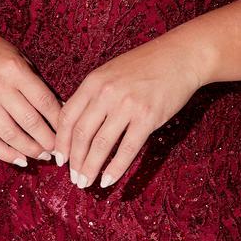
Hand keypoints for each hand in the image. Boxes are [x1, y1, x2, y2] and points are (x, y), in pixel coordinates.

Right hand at [0, 27, 61, 165]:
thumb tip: (59, 109)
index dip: (59, 120)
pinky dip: (6, 153)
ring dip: (30, 149)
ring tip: (44, 155)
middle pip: (30, 121)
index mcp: (14, 69)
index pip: (44, 100)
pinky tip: (20, 159)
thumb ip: (35, 82)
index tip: (69, 131)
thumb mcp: (18, 57)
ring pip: (11, 134)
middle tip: (60, 150)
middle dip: (48, 140)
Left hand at [54, 33, 206, 189]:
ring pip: (101, 145)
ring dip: (91, 168)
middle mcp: (106, 93)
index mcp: (93, 81)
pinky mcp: (148, 118)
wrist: (180, 57)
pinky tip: (108, 180)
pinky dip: (115, 168)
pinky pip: (127, 149)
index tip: (59, 159)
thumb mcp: (110, 72)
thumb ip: (93, 94)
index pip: (68, 117)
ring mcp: (127, 106)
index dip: (61, 142)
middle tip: (74, 178)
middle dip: (75, 161)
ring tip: (86, 183)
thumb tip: (76, 124)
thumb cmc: (145, 65)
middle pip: (81, 134)